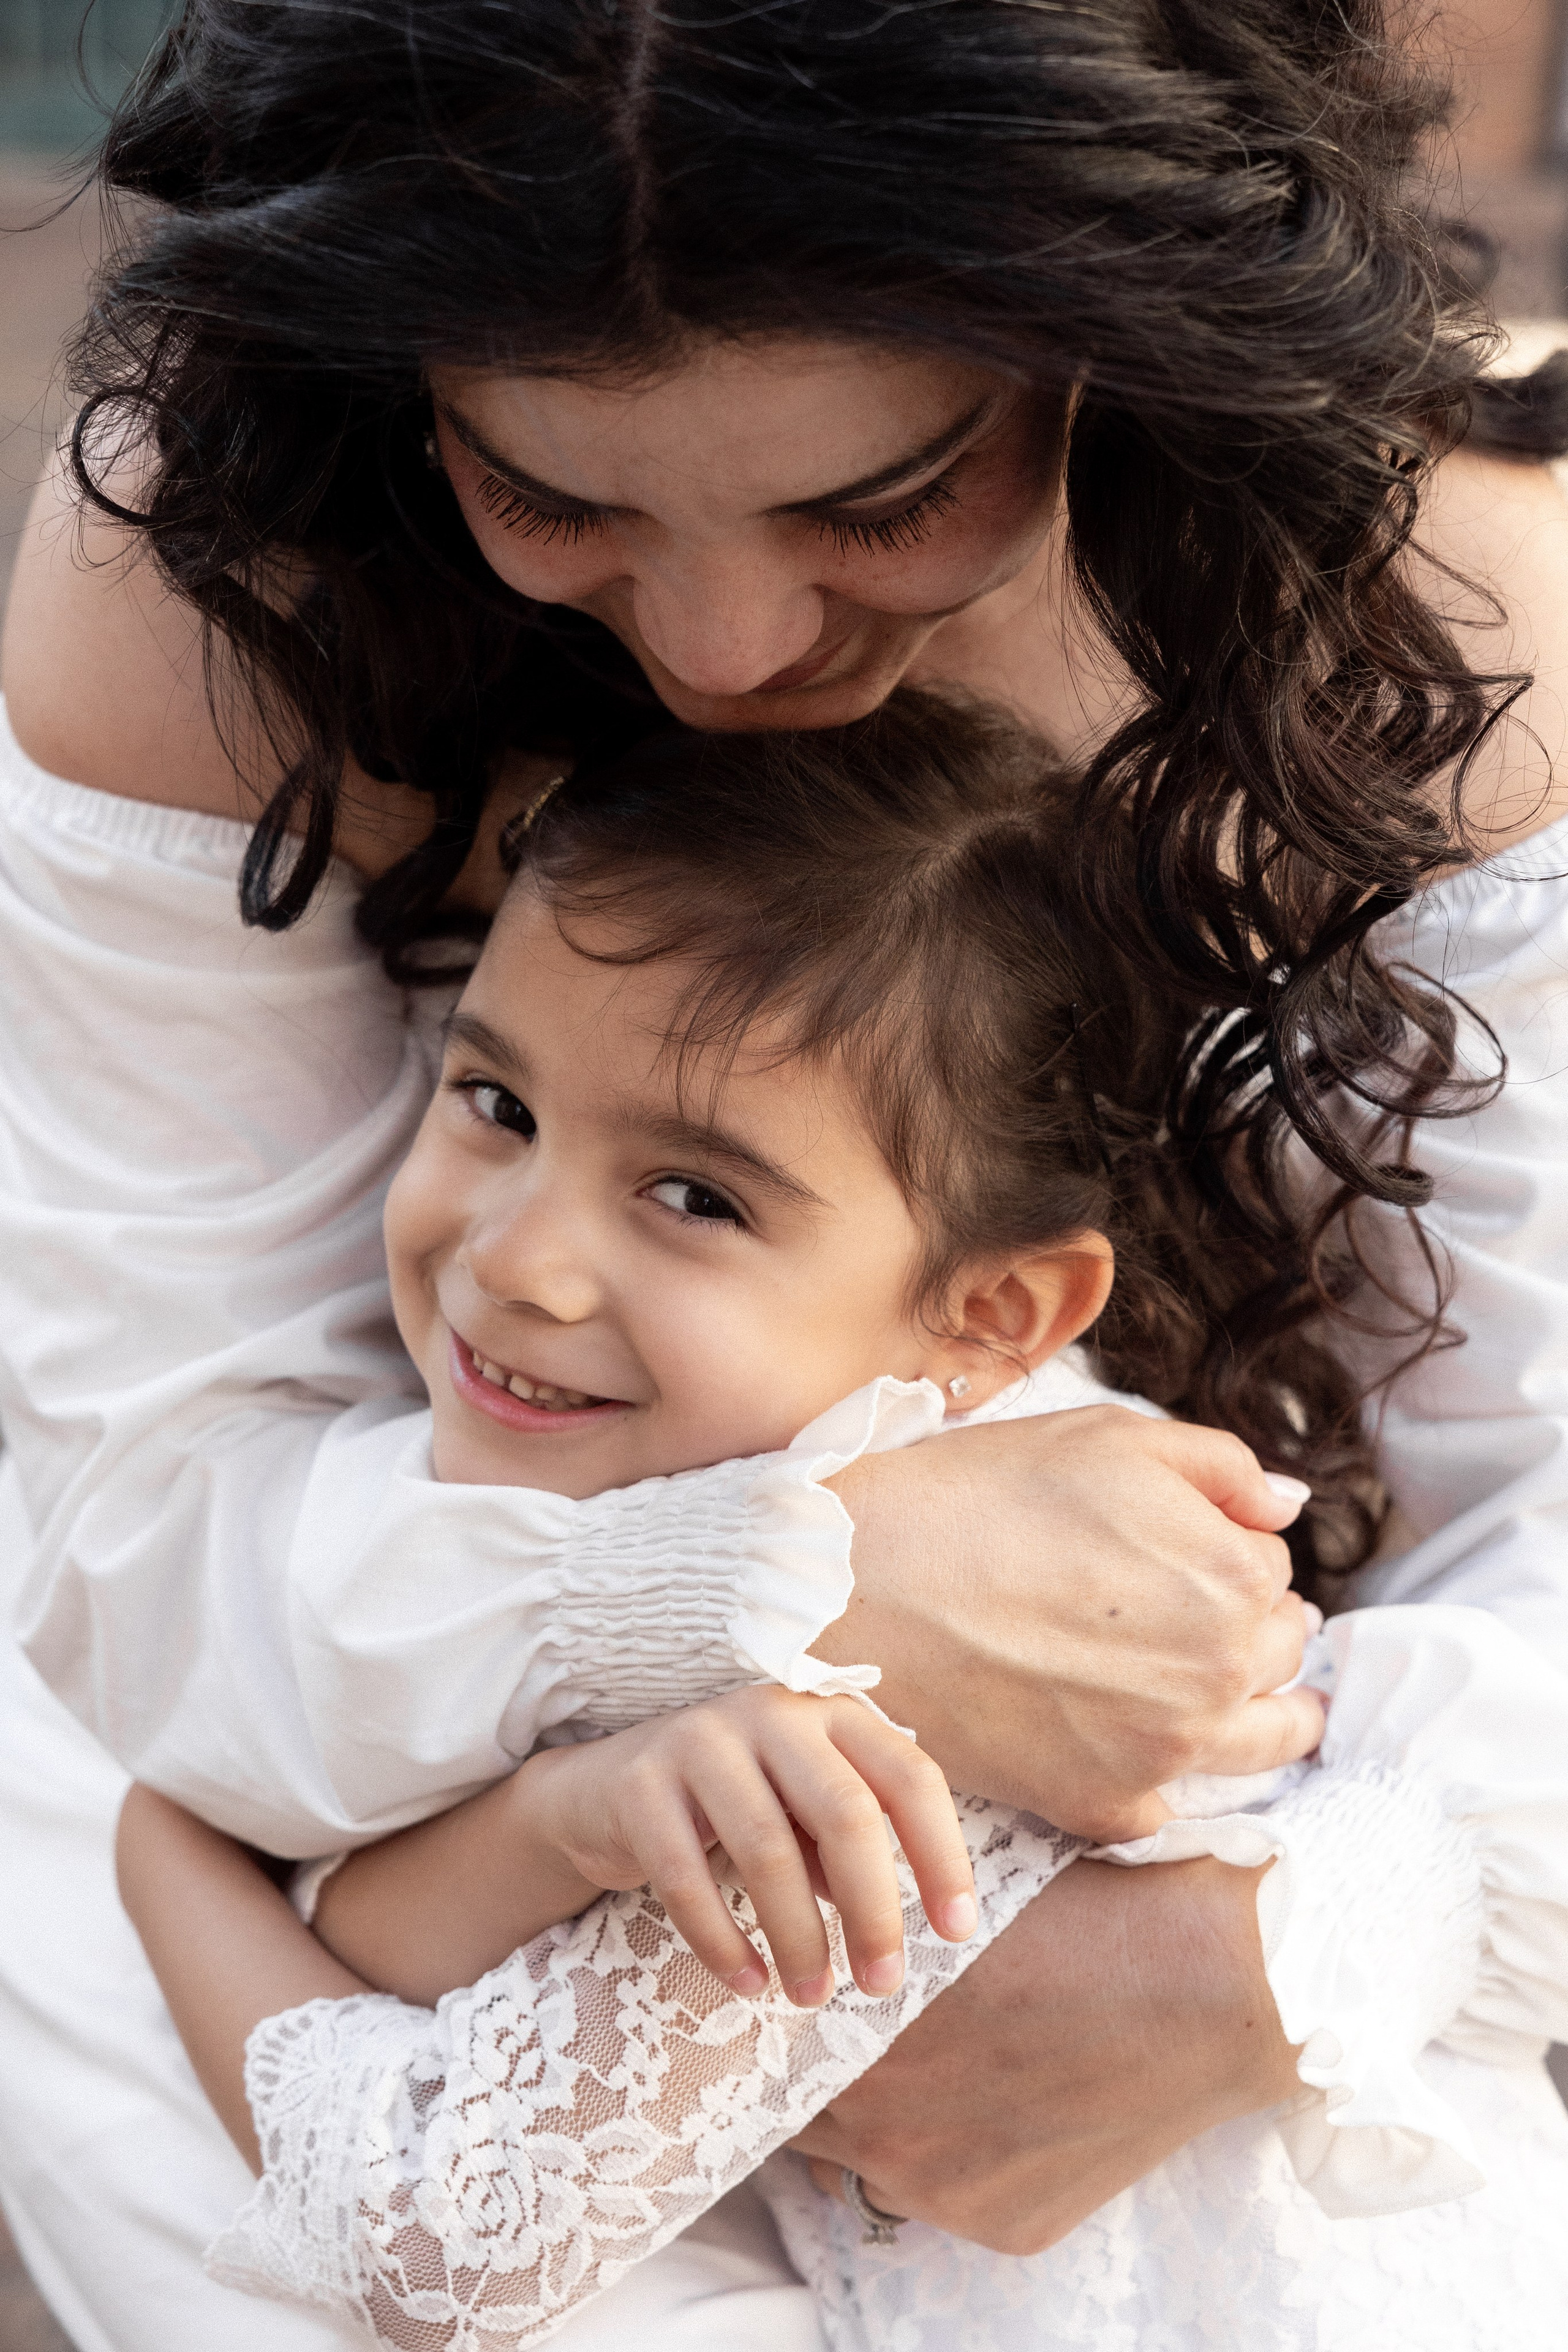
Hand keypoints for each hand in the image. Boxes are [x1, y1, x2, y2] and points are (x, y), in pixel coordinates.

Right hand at [523, 1688, 976, 2005]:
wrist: (603, 1790)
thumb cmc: (732, 1809)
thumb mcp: (802, 1817)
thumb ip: (849, 1850)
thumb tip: (896, 1924)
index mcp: (828, 1715)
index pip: (908, 1778)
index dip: (942, 1855)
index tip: (958, 1931)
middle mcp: (770, 1713)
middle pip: (844, 1813)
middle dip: (874, 1909)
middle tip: (883, 1984)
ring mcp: (699, 1740)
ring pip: (767, 1849)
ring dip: (799, 1937)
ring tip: (813, 1995)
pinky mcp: (639, 1783)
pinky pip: (686, 1877)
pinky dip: (722, 1941)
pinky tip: (748, 1983)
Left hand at [791, 1853, 1301, 2252]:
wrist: (1210, 1988)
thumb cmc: (1081, 1922)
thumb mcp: (952, 1916)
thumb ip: (874, 1948)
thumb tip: (823, 1956)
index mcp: (865, 2046)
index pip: (779, 2062)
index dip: (784, 2034)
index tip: (793, 2010)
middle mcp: (890, 2139)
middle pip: (818, 2123)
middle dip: (829, 2084)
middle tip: (858, 2042)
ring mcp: (948, 2196)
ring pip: (882, 2165)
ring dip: (894, 2124)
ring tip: (947, 2067)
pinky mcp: (1009, 2230)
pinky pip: (953, 2195)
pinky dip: (964, 2156)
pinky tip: (1007, 2102)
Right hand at [818, 1405, 1322, 1838]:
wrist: (867, 1586)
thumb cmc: (981, 1497)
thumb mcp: (1109, 1437)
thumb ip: (1222, 1466)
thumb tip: (1287, 1507)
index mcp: (1232, 1575)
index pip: (1272, 1570)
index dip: (1230, 1552)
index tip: (1186, 1553)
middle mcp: (1218, 1671)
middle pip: (1279, 1654)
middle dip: (1257, 1630)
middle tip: (1209, 1620)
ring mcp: (1165, 1749)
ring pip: (1260, 1742)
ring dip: (1267, 1717)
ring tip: (1263, 1707)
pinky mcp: (1106, 1804)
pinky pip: (1169, 1806)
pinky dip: (1164, 1780)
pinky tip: (1145, 1753)